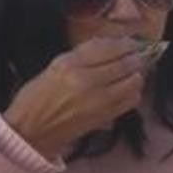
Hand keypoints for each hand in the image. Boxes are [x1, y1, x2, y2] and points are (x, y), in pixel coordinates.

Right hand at [2, 37, 149, 160]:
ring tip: (135, 71)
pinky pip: (131, 100)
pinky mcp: (106, 117)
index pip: (108, 48)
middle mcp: (87, 81)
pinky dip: (134, 92)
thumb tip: (111, 46)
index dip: (125, 43)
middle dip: (137, 57)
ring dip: (137, 74)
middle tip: (142, 53)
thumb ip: (83, 56)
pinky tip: (128, 89)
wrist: (31, 131)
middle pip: (125, 64)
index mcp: (70, 65)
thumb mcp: (54, 67)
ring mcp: (99, 101)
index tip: (132, 41)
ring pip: (133, 82)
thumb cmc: (37, 97)